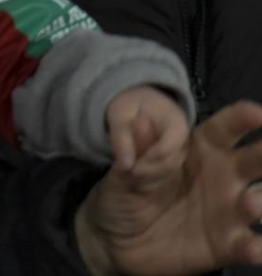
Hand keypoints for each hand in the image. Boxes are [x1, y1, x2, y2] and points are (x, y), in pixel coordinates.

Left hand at [76, 100, 261, 274]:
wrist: (115, 240)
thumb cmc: (125, 193)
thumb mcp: (126, 170)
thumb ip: (139, 150)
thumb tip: (142, 120)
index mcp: (200, 150)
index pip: (225, 130)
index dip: (242, 119)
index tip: (257, 113)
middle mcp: (224, 178)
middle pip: (253, 162)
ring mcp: (229, 212)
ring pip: (257, 203)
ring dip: (259, 203)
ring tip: (250, 203)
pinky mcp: (227, 246)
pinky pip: (247, 246)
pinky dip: (254, 248)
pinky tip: (253, 249)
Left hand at [106, 86, 188, 180]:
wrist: (140, 100)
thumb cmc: (131, 103)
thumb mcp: (120, 114)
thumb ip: (121, 138)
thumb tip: (125, 167)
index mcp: (176, 123)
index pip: (167, 149)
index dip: (147, 161)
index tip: (128, 167)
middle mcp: (184, 141)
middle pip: (169, 165)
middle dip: (145, 172)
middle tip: (122, 174)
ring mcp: (181, 153)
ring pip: (168, 174)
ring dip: (146, 180)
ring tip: (123, 176)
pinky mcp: (173, 162)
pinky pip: (164, 177)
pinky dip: (147, 181)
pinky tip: (130, 179)